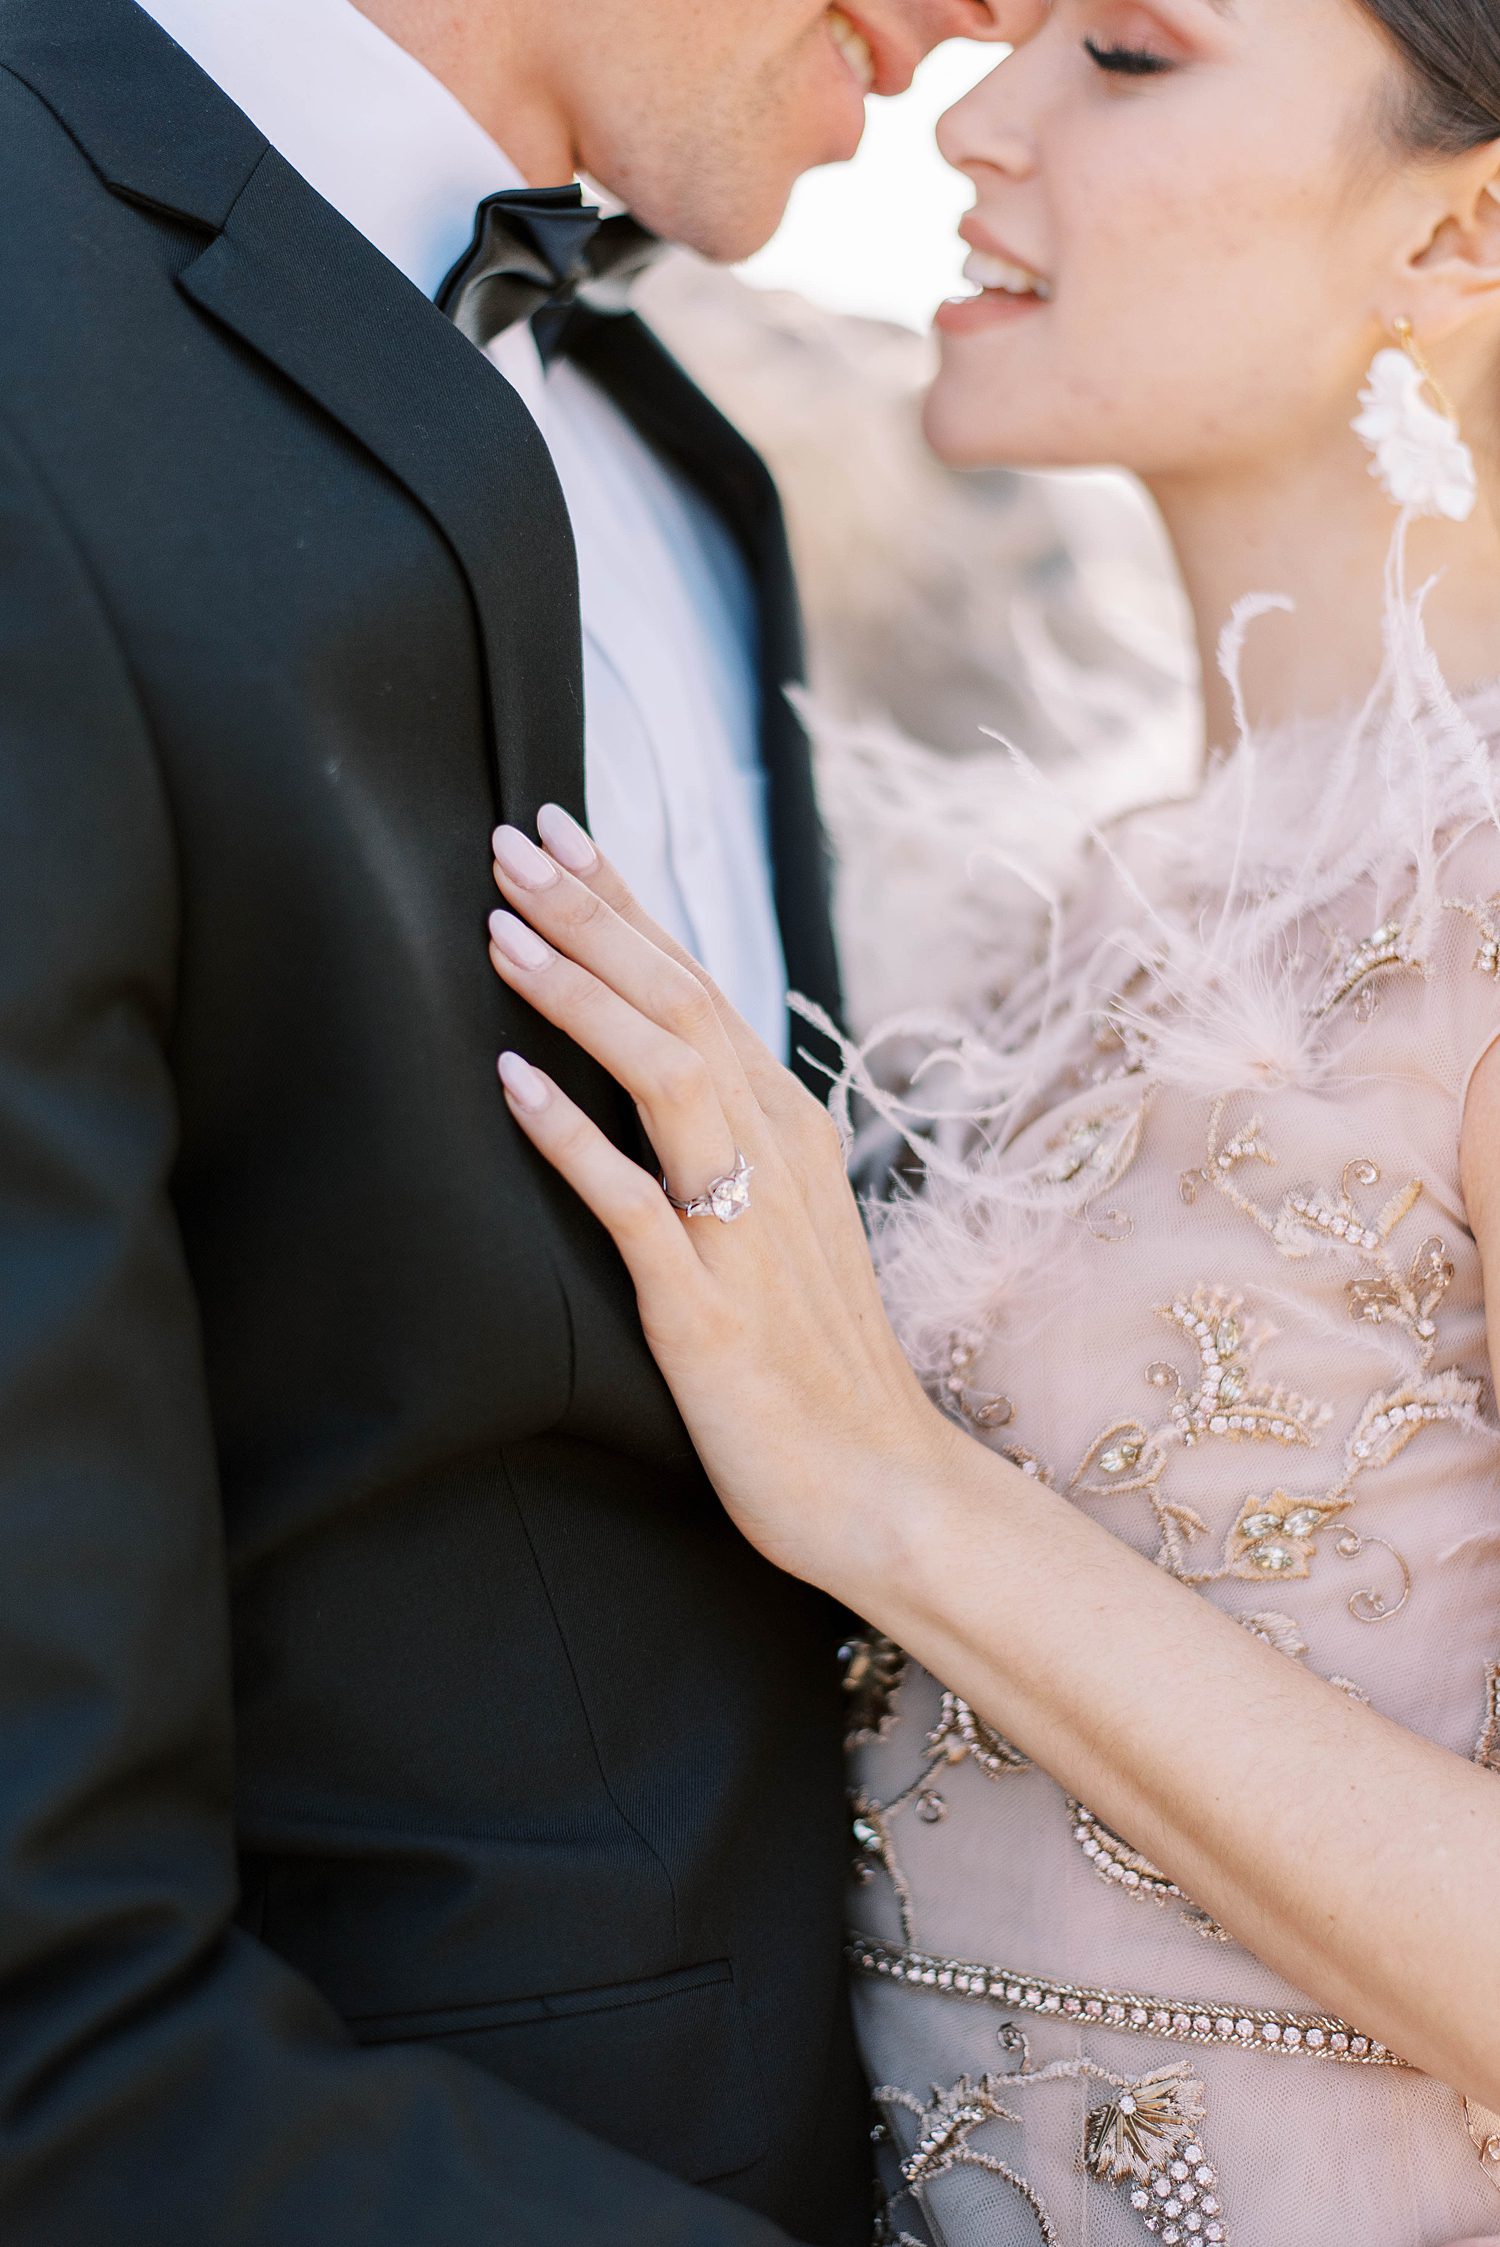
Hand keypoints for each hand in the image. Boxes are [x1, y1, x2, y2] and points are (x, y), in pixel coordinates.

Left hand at [487, 808, 964, 1596]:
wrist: (880, 1484)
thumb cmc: (819, 1361)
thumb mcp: (782, 1224)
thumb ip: (730, 1142)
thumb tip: (670, 1073)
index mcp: (787, 1126)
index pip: (698, 985)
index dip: (626, 906)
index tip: (561, 836)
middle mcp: (773, 1152)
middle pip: (679, 999)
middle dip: (590, 914)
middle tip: (508, 841)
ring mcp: (743, 1223)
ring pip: (664, 1071)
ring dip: (580, 993)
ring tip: (500, 930)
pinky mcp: (708, 1303)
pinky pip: (633, 1200)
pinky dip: (571, 1133)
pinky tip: (510, 1082)